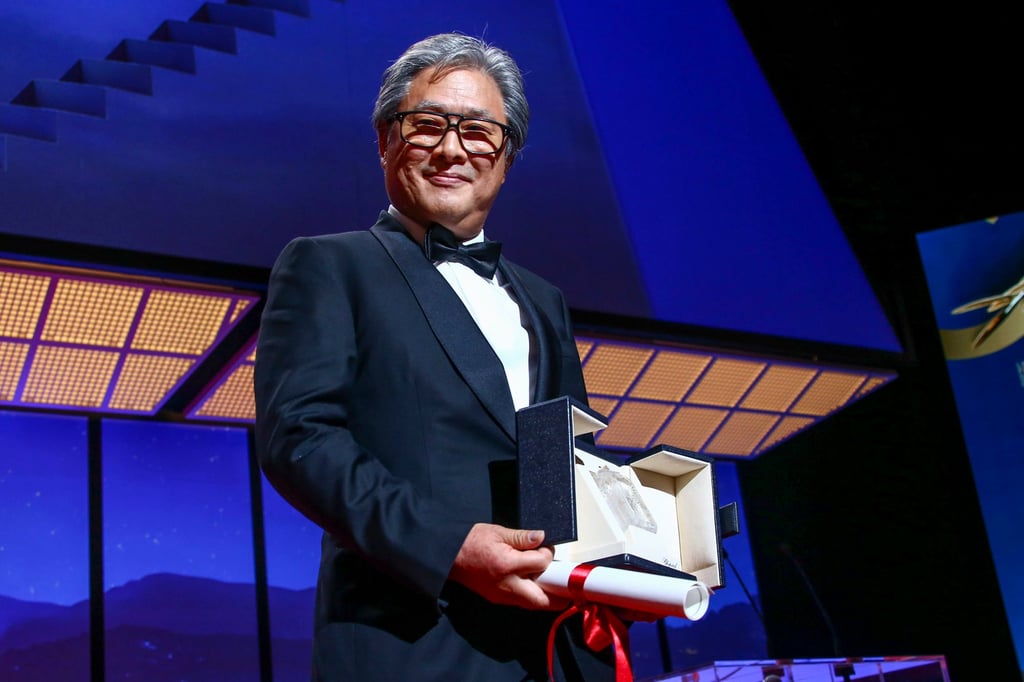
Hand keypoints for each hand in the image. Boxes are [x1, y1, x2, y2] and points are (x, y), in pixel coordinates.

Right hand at [449, 523, 566, 609]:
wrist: (448, 556)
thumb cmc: (470, 541)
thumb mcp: (497, 532)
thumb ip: (522, 537)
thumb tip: (542, 537)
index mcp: (507, 565)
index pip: (541, 564)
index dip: (548, 554)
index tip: (546, 548)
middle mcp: (506, 585)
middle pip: (542, 600)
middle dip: (557, 594)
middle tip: (563, 582)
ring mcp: (501, 596)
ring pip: (532, 605)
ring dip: (545, 596)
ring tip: (549, 581)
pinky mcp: (497, 599)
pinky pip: (520, 602)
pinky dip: (531, 595)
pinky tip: (532, 582)